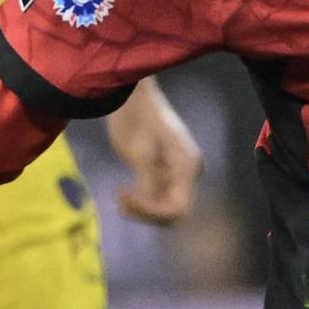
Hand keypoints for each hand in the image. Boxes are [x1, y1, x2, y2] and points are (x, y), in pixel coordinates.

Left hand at [107, 79, 203, 225]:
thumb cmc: (135, 118)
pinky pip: (159, 196)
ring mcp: (179, 173)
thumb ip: (149, 180)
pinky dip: (142, 200)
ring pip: (165, 206)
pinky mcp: (167, 171)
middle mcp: (189, 172)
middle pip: (173, 212)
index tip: (127, 197)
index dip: (152, 211)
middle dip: (146, 212)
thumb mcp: (139, 152)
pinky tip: (124, 191)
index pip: (178, 209)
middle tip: (119, 199)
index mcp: (187, 166)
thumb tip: (153, 204)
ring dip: (142, 208)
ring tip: (119, 196)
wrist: (132, 97)